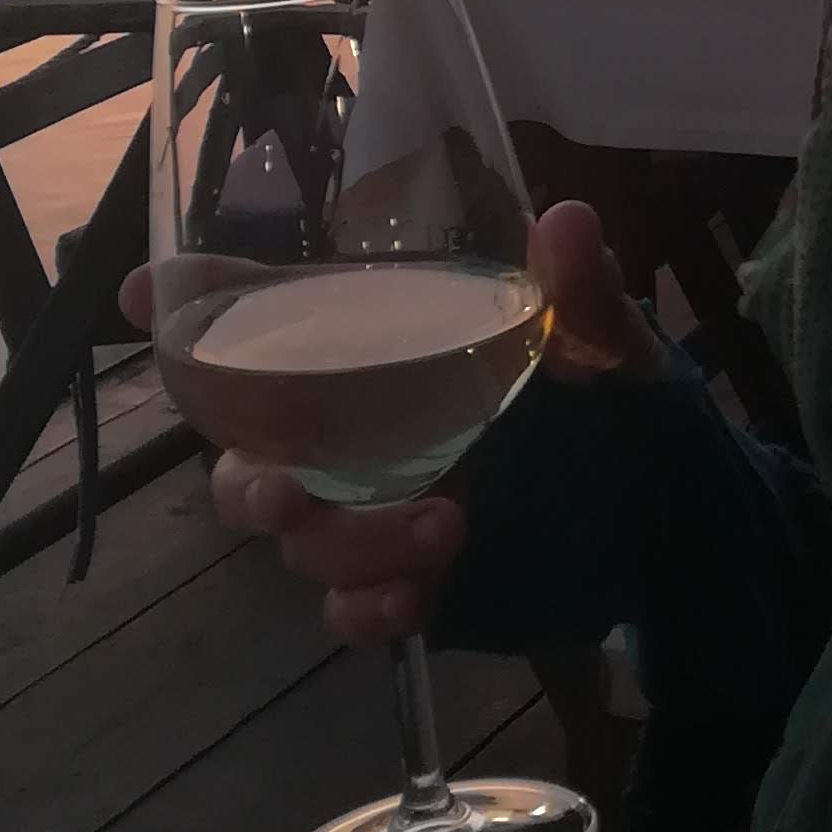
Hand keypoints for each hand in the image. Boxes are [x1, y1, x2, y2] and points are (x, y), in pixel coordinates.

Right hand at [121, 199, 657, 643]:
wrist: (682, 531)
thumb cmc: (629, 415)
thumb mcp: (611, 349)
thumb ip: (578, 295)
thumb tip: (565, 220)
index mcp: (394, 349)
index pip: (275, 319)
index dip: (198, 302)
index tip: (150, 292)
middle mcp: (364, 428)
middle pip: (249, 453)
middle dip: (248, 477)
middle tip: (288, 490)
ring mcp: (378, 511)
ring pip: (297, 539)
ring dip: (345, 542)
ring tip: (445, 526)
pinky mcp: (408, 583)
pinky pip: (348, 611)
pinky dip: (365, 611)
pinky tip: (410, 600)